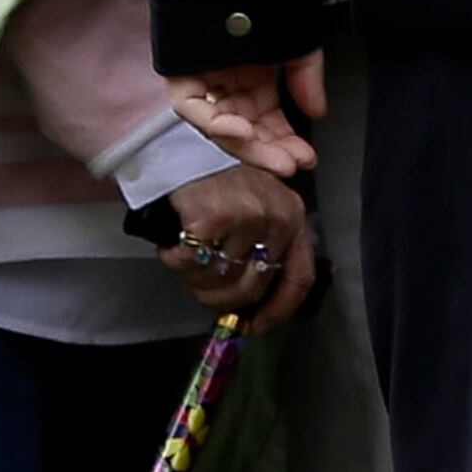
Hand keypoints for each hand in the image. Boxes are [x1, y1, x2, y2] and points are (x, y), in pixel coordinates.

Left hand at [166, 52, 325, 178]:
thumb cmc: (265, 2)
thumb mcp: (295, 44)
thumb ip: (306, 79)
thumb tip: (318, 112)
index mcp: (251, 80)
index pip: (266, 123)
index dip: (285, 142)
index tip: (306, 157)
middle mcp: (226, 86)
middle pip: (245, 131)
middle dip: (269, 150)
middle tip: (291, 165)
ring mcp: (204, 82)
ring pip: (221, 127)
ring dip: (247, 145)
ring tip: (273, 156)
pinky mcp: (180, 75)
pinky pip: (194, 108)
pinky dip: (214, 123)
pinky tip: (240, 130)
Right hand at [166, 164, 316, 328]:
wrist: (179, 147)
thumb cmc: (216, 183)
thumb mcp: (255, 208)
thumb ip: (261, 248)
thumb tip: (253, 307)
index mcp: (292, 216)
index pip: (300, 277)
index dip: (278, 309)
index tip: (256, 324)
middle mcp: (277, 216)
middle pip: (253, 287)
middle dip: (221, 298)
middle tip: (199, 286)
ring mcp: (248, 216)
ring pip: (220, 280)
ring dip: (194, 280)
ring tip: (185, 258)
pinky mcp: (215, 218)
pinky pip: (189, 265)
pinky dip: (174, 260)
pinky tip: (172, 244)